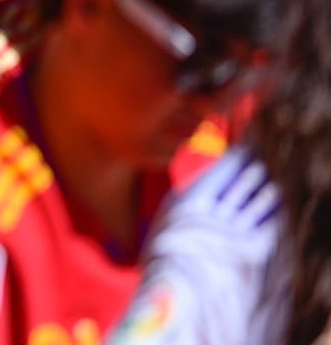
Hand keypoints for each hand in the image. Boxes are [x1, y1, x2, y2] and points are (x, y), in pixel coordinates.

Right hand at [106, 149, 281, 344]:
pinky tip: (279, 209)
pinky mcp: (251, 250)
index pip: (220, 173)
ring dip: (266, 192)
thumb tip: (198, 185)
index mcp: (191, 202)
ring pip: (256, 205)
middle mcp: (216, 213)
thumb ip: (183, 200)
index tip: (243, 149)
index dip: (233, 160)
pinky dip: (273, 216)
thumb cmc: (164, 256)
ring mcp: (235, 232)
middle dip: (252, 172)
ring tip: (274, 184)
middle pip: (241, 186)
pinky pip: (267, 226)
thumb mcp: (166, 220)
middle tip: (261, 162)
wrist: (176, 292)